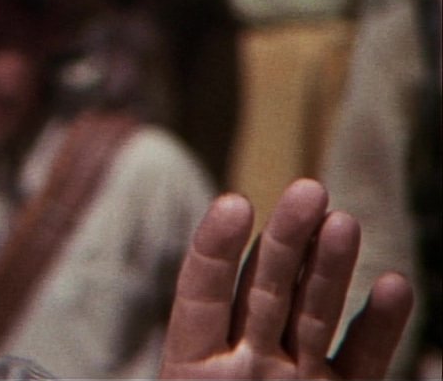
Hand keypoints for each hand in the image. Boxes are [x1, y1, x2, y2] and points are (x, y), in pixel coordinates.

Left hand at [160, 179, 413, 378]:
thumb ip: (194, 370)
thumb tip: (157, 365)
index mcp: (193, 367)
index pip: (200, 295)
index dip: (214, 249)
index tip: (235, 203)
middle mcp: (245, 367)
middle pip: (263, 292)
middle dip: (284, 240)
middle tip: (308, 189)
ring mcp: (295, 380)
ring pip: (312, 315)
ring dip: (329, 268)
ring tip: (343, 222)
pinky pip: (362, 357)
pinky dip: (380, 325)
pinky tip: (395, 285)